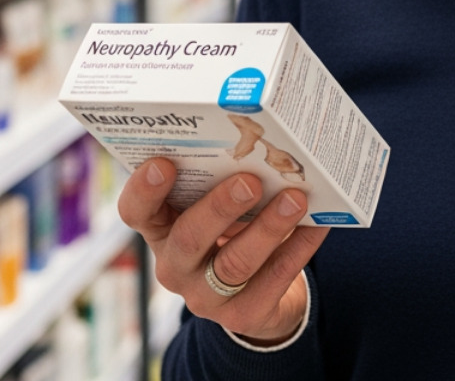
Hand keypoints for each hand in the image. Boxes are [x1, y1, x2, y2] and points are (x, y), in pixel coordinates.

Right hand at [118, 157, 329, 344]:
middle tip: (249, 181)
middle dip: (220, 207)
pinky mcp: (243, 314)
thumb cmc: (230, 232)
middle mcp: (175, 266)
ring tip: (295, 199)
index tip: (164, 162)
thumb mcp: (214, 209)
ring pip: (235, 263)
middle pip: (189, 239)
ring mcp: (206, 296)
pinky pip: (274, 278)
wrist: (256, 294)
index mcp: (161, 230)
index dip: (144, 189)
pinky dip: (299, 246)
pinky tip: (318, 223)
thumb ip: (221, 180)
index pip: (136, 212)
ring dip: (268, 228)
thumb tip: (263, 141)